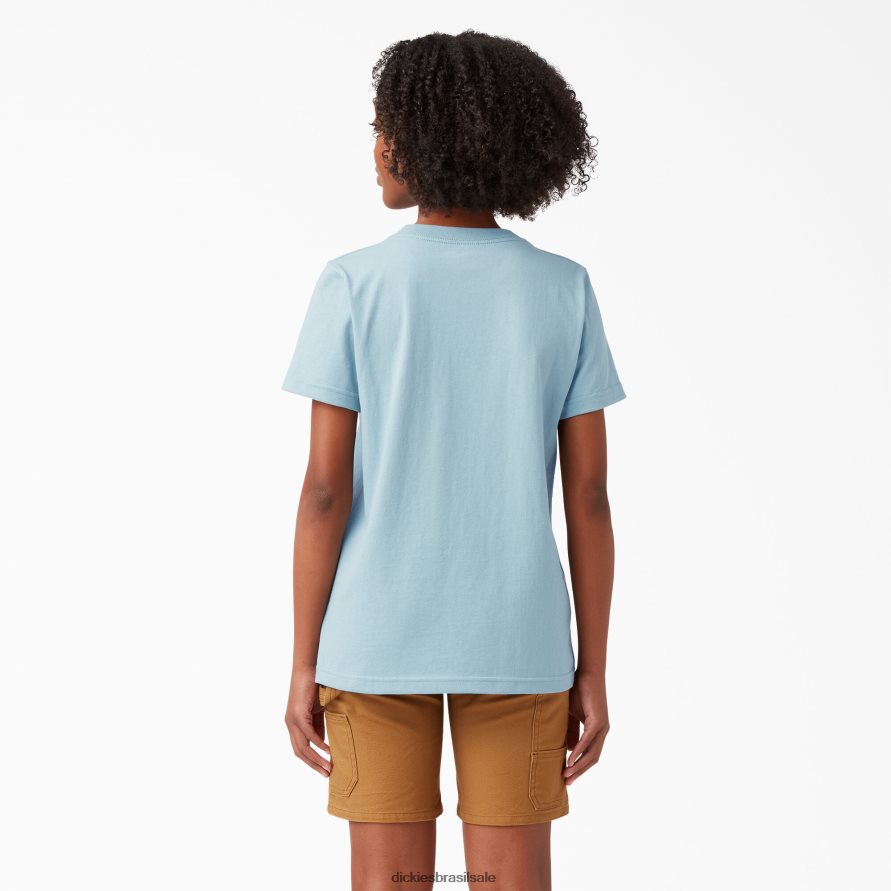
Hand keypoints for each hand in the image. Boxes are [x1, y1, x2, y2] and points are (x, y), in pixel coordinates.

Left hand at [284, 665, 330, 776]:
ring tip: (329, 768)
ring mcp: (293, 721)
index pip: (301, 749)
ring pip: (303, 747)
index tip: (324, 768)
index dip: (312, 760)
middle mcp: (290, 725)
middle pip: (300, 752)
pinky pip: (309, 735)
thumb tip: (322, 742)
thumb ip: (318, 725)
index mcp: (294, 724)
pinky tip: (328, 751)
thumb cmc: (314, 686)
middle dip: (314, 765)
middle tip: (327, 774)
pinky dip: (319, 745)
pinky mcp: (299, 715)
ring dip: (316, 759)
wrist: (309, 668)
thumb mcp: (318, 710)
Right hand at [564, 670, 609, 784]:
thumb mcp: (571, 715)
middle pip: (592, 758)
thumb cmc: (578, 691)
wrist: (587, 674)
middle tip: (566, 783)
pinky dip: (579, 751)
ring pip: (591, 753)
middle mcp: (602, 732)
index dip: (579, 767)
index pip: (590, 755)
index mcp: (597, 731)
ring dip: (578, 765)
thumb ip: (571, 731)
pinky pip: (588, 740)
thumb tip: (570, 750)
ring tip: (566, 775)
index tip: (567, 777)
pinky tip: (570, 758)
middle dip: (579, 772)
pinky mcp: (598, 720)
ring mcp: (602, 727)